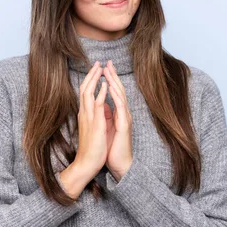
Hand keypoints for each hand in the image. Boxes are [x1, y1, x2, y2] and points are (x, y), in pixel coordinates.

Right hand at [75, 60, 109, 179]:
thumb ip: (95, 117)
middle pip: (84, 88)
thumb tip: (101, 108)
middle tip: (97, 62)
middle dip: (91, 74)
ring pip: (88, 93)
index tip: (95, 69)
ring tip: (100, 67)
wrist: (86, 164)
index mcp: (84, 114)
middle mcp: (84, 113)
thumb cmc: (91, 149)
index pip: (84, 93)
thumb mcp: (93, 129)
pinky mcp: (95, 124)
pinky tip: (105, 84)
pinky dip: (100, 93)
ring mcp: (89, 118)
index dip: (89, 80)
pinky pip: (97, 105)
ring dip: (95, 79)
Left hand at [103, 60, 132, 181]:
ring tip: (109, 70)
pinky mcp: (124, 125)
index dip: (109, 79)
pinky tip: (111, 88)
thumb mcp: (107, 127)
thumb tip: (102, 104)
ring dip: (114, 82)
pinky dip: (116, 96)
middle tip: (107, 62)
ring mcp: (125, 118)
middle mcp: (123, 113)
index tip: (103, 67)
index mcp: (118, 113)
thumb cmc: (113, 148)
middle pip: (118, 90)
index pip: (114, 92)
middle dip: (112, 75)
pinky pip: (120, 107)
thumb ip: (106, 115)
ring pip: (120, 95)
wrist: (120, 164)